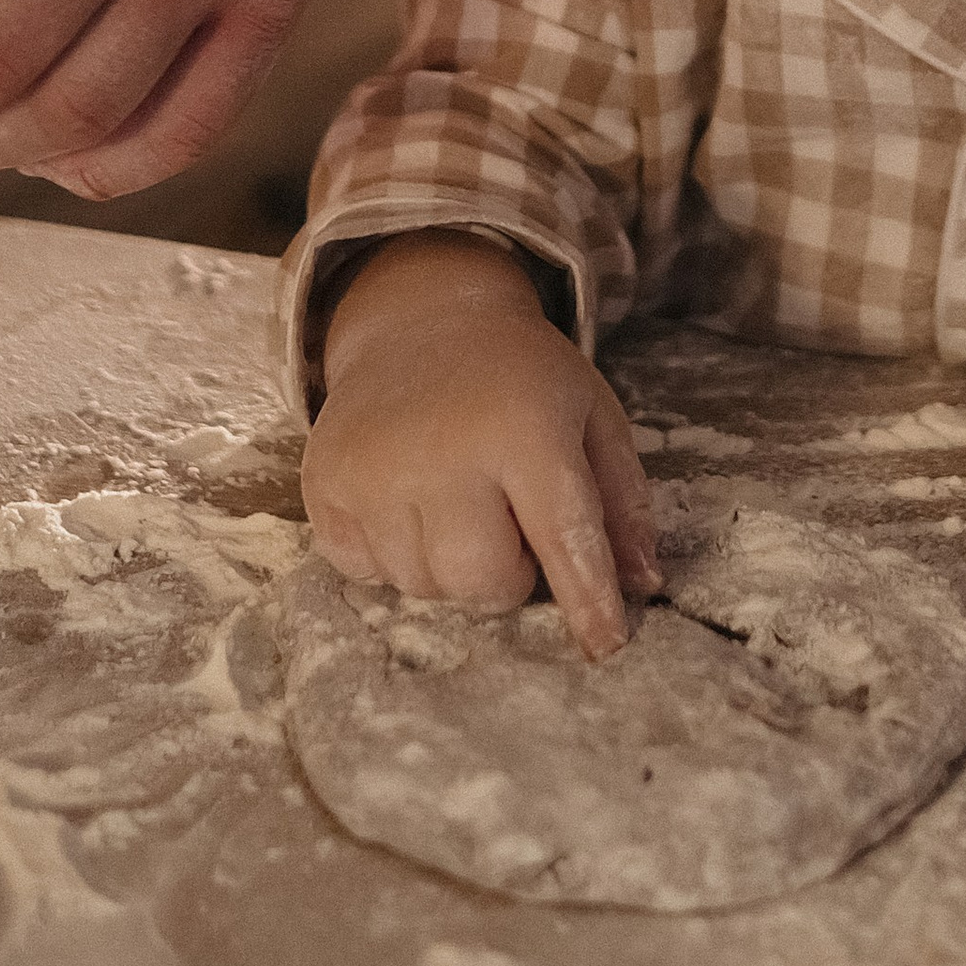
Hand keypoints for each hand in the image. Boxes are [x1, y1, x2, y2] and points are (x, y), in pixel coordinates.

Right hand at [301, 233, 659, 659]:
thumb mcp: (591, 416)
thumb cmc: (521, 379)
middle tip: (511, 526)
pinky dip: (395, 557)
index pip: (562, 533)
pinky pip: (365, 573)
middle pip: (481, 582)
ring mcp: (371, 471)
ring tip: (460, 504)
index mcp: (522, 427)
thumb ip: (621, 501)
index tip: (606, 645)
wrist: (420, 321)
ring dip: (450, 567)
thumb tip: (641, 584)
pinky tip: (410, 502)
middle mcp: (441, 451)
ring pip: (422, 586)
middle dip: (508, 576)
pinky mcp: (324, 485)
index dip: (587, 598)